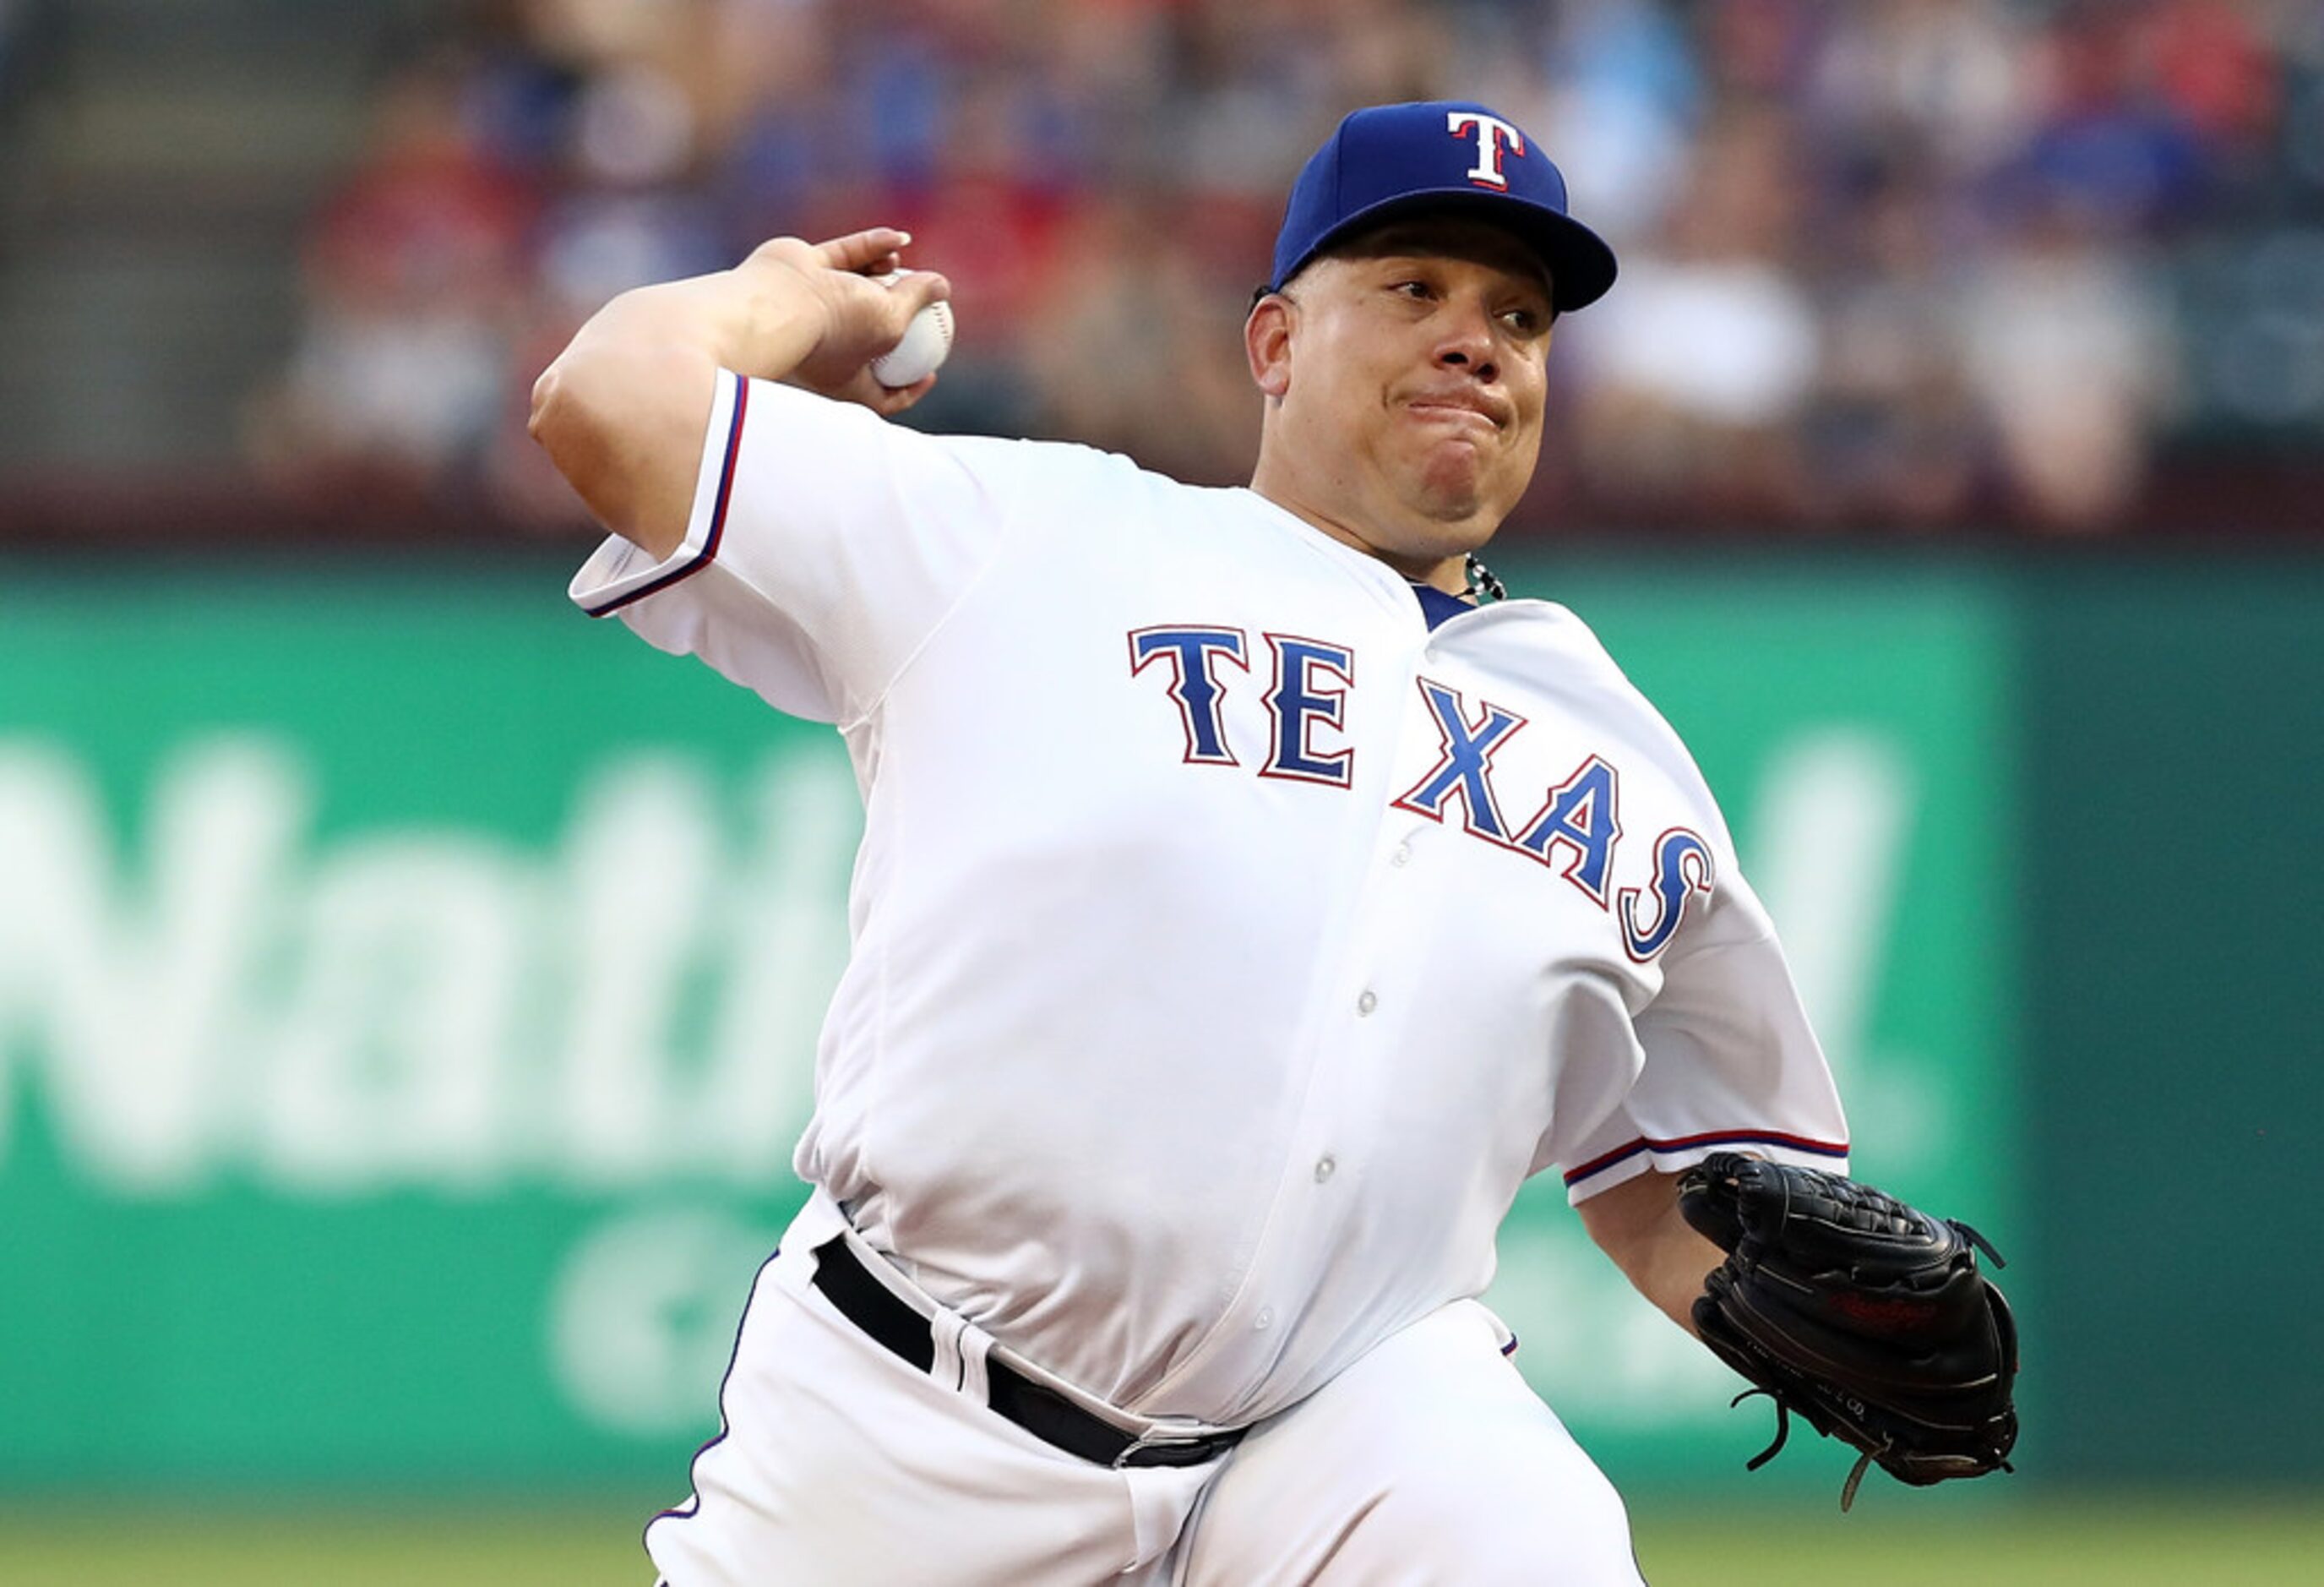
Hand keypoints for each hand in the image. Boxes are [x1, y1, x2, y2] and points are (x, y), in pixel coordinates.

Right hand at [743, 228, 952, 416]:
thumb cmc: (835, 325)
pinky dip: (871, 247)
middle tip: (925, 304)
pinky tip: (898, 239)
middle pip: (871, 337)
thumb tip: (943, 286)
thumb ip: (919, 300)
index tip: (932, 373)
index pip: (882, 395)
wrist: (776, 302)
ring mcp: (813, 309)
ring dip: (885, 273)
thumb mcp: (892, 320)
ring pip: (858, 289)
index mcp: (845, 380)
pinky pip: (844, 257)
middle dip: (898, 320)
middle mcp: (828, 347)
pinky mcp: (803, 272)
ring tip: (900, 264)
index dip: (910, 388)